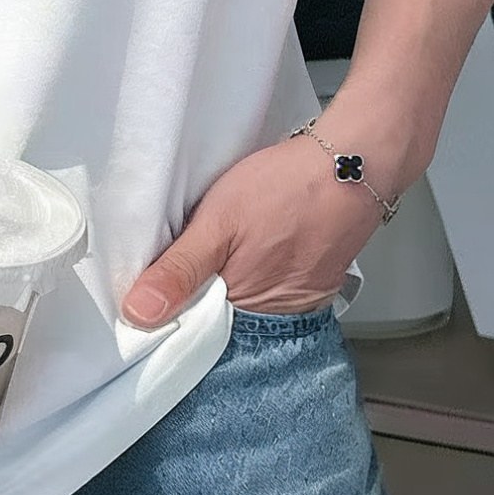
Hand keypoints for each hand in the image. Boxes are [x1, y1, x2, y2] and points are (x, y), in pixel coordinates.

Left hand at [119, 135, 382, 324]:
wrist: (354, 161)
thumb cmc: (290, 187)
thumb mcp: (218, 222)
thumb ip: (179, 269)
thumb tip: (139, 313)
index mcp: (246, 311)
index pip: (191, 333)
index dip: (167, 313)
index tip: (143, 296)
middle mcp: (275, 317)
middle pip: (217, 320)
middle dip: (192, 298)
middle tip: (177, 262)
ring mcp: (297, 301)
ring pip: (242, 303)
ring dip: (221, 284)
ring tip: (215, 251)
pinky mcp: (312, 282)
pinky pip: (269, 289)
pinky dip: (250, 273)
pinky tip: (244, 249)